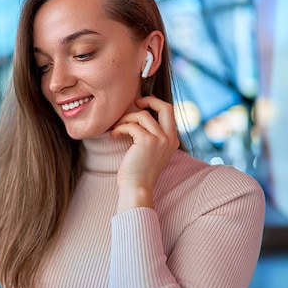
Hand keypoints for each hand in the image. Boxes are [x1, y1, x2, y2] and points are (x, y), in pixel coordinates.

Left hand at [110, 96, 178, 212]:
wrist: (137, 188)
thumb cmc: (138, 171)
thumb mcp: (150, 151)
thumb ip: (152, 136)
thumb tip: (140, 115)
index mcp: (173, 140)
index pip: (169, 112)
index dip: (155, 103)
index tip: (140, 104)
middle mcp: (170, 139)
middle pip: (165, 107)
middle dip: (149, 100)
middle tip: (135, 103)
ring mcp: (160, 140)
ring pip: (143, 115)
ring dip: (126, 119)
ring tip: (117, 127)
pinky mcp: (147, 142)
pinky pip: (132, 126)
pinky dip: (120, 128)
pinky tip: (114, 135)